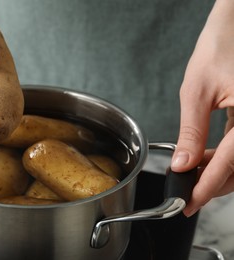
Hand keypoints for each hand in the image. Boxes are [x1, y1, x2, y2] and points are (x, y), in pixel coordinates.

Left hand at [172, 0, 233, 216]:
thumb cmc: (221, 46)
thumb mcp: (197, 91)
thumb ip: (192, 132)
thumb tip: (183, 163)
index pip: (229, 163)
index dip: (207, 187)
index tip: (189, 203)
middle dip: (215, 183)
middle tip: (188, 189)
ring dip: (221, 171)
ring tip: (194, 170)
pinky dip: (229, 157)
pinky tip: (209, 156)